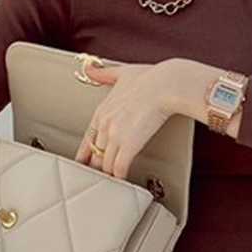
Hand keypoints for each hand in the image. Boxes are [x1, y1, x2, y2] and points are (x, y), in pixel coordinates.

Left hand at [73, 59, 174, 179]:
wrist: (166, 85)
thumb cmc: (150, 77)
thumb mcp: (121, 73)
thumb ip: (103, 74)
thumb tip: (88, 69)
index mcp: (101, 110)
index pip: (87, 139)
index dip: (86, 154)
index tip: (85, 163)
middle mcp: (104, 125)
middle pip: (96, 155)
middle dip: (100, 166)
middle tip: (102, 176)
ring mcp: (115, 136)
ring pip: (105, 164)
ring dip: (110, 173)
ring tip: (114, 182)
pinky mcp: (129, 145)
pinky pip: (119, 168)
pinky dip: (121, 176)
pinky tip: (124, 180)